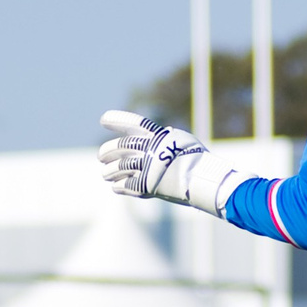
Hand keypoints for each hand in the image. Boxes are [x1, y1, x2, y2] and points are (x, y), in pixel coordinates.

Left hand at [98, 111, 248, 215]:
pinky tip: (115, 187)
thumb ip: (166, 139)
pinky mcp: (147, 185)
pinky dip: (119, 186)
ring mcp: (148, 168)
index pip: (134, 123)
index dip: (117, 120)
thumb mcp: (183, 142)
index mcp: (159, 137)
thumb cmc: (198, 161)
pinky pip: (126, 185)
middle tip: (101, 156)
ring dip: (110, 171)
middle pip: (121, 147)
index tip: (103, 119)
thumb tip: (159, 135)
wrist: (205, 180)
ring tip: (105, 174)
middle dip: (108, 151)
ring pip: (120, 167)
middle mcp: (151, 150)